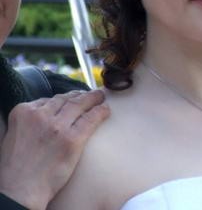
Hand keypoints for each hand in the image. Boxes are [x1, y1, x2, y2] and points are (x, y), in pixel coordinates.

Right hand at [0, 89, 109, 209]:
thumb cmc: (15, 168)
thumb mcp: (14, 135)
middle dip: (79, 96)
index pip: (48, 100)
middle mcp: (41, 115)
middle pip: (66, 99)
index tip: (71, 99)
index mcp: (23, 113)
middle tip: (90, 95)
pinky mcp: (73, 139)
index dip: (62, 100)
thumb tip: (46, 115)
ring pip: (80, 104)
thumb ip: (29, 122)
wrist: (19, 189)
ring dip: (93, 98)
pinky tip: (105, 110)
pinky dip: (101, 112)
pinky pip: (91, 119)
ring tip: (101, 97)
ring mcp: (58, 126)